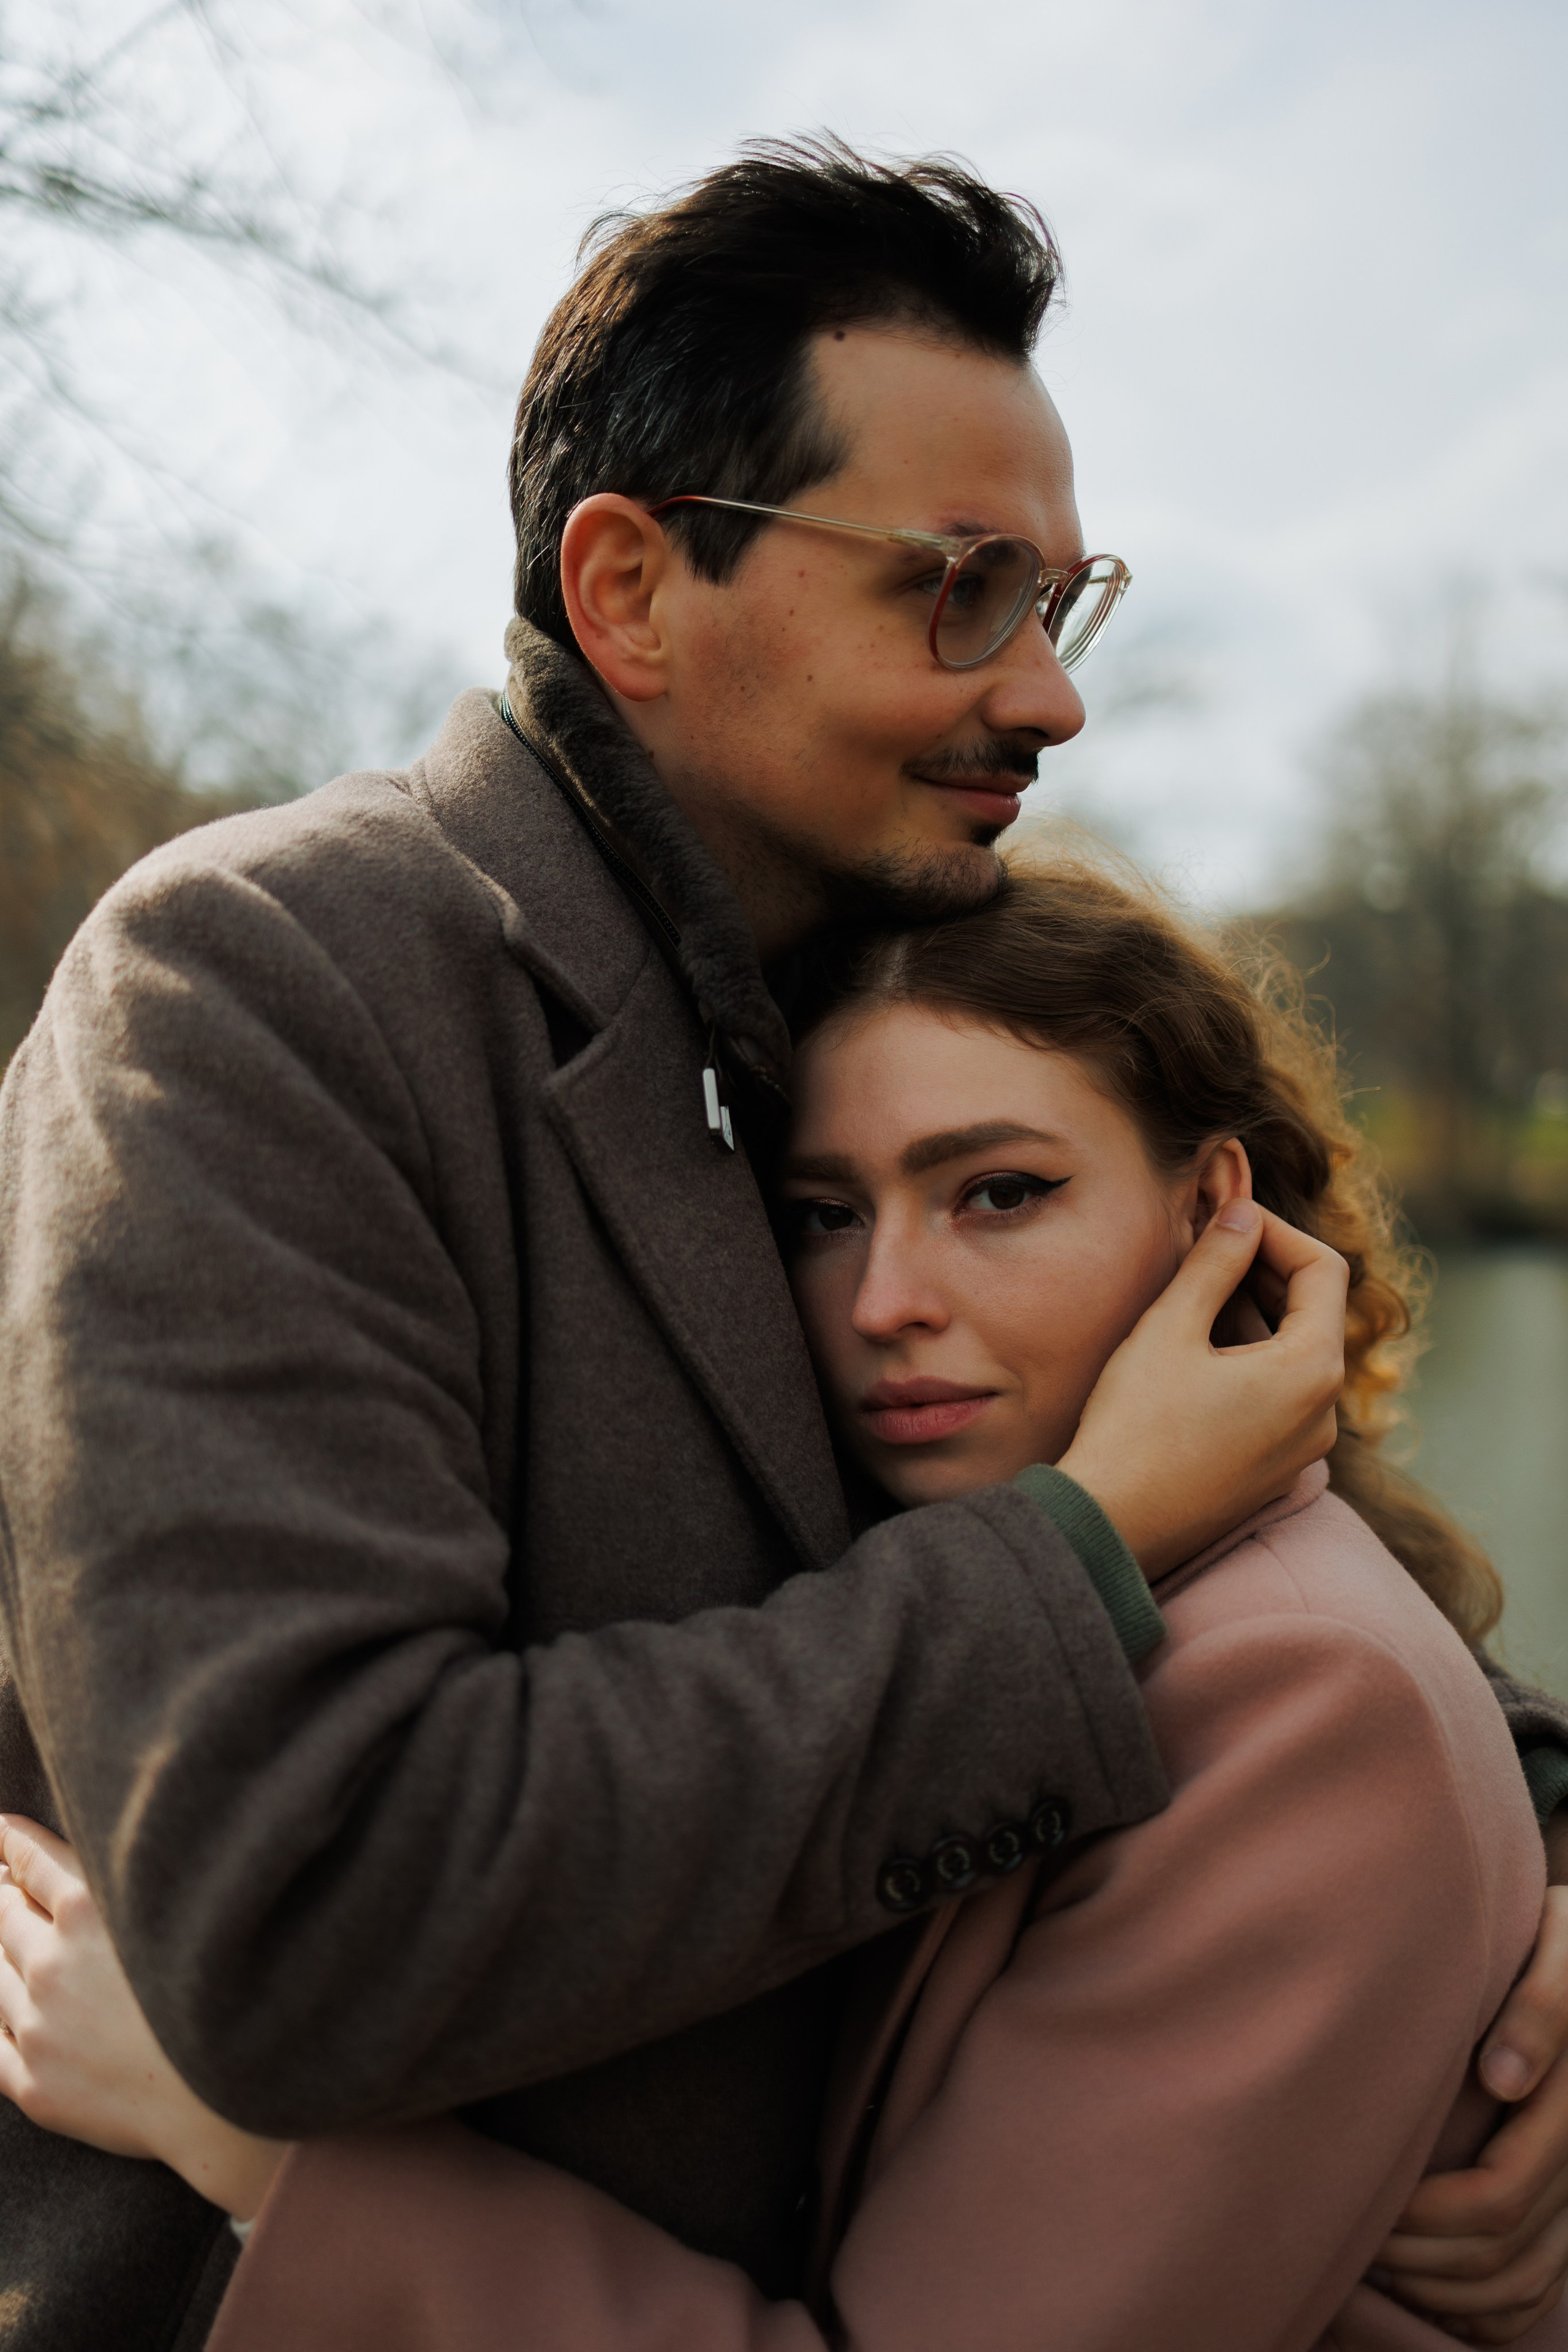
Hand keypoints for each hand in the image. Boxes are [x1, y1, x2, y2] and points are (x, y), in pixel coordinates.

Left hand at [0, 1816, 285, 2218]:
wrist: (235, 2092)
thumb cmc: (227, 1987)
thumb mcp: (179, 1907)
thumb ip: (128, 1880)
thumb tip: (84, 1867)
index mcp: (89, 1911)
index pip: (33, 1863)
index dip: (12, 1843)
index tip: (1, 1829)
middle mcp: (52, 1965)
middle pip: (4, 1915)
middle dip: (1, 1892)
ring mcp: (38, 2028)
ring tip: (4, 1930)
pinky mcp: (33, 2084)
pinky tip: (2, 2003)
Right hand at [1056, 1200, 1346, 1574]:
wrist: (1112, 1526)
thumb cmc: (1136, 1427)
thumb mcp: (1171, 1328)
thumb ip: (1215, 1262)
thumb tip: (1242, 1214)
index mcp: (1312, 1370)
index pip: (1323, 1269)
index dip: (1276, 1230)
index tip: (1226, 1218)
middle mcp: (1324, 1412)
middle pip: (1316, 1312)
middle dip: (1266, 1269)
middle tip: (1210, 1243)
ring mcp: (1303, 1447)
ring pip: (1296, 1354)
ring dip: (1255, 1313)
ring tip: (1196, 1291)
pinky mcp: (1274, 1470)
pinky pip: (1280, 1396)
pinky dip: (1251, 1358)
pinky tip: (1198, 1349)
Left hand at [1374, 1885, 1567, 2341]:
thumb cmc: (1564, 1944)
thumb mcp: (1564, 1952)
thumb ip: (1541, 2009)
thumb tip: (1505, 2079)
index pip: (1498, 2196)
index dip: (1425, 2216)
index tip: (1365, 2201)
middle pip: (1503, 2253)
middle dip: (1421, 2262)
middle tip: (1348, 2242)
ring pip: (1521, 2283)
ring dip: (1447, 2293)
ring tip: (1375, 2266)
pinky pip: (1540, 2286)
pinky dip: (1487, 2309)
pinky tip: (1430, 2291)